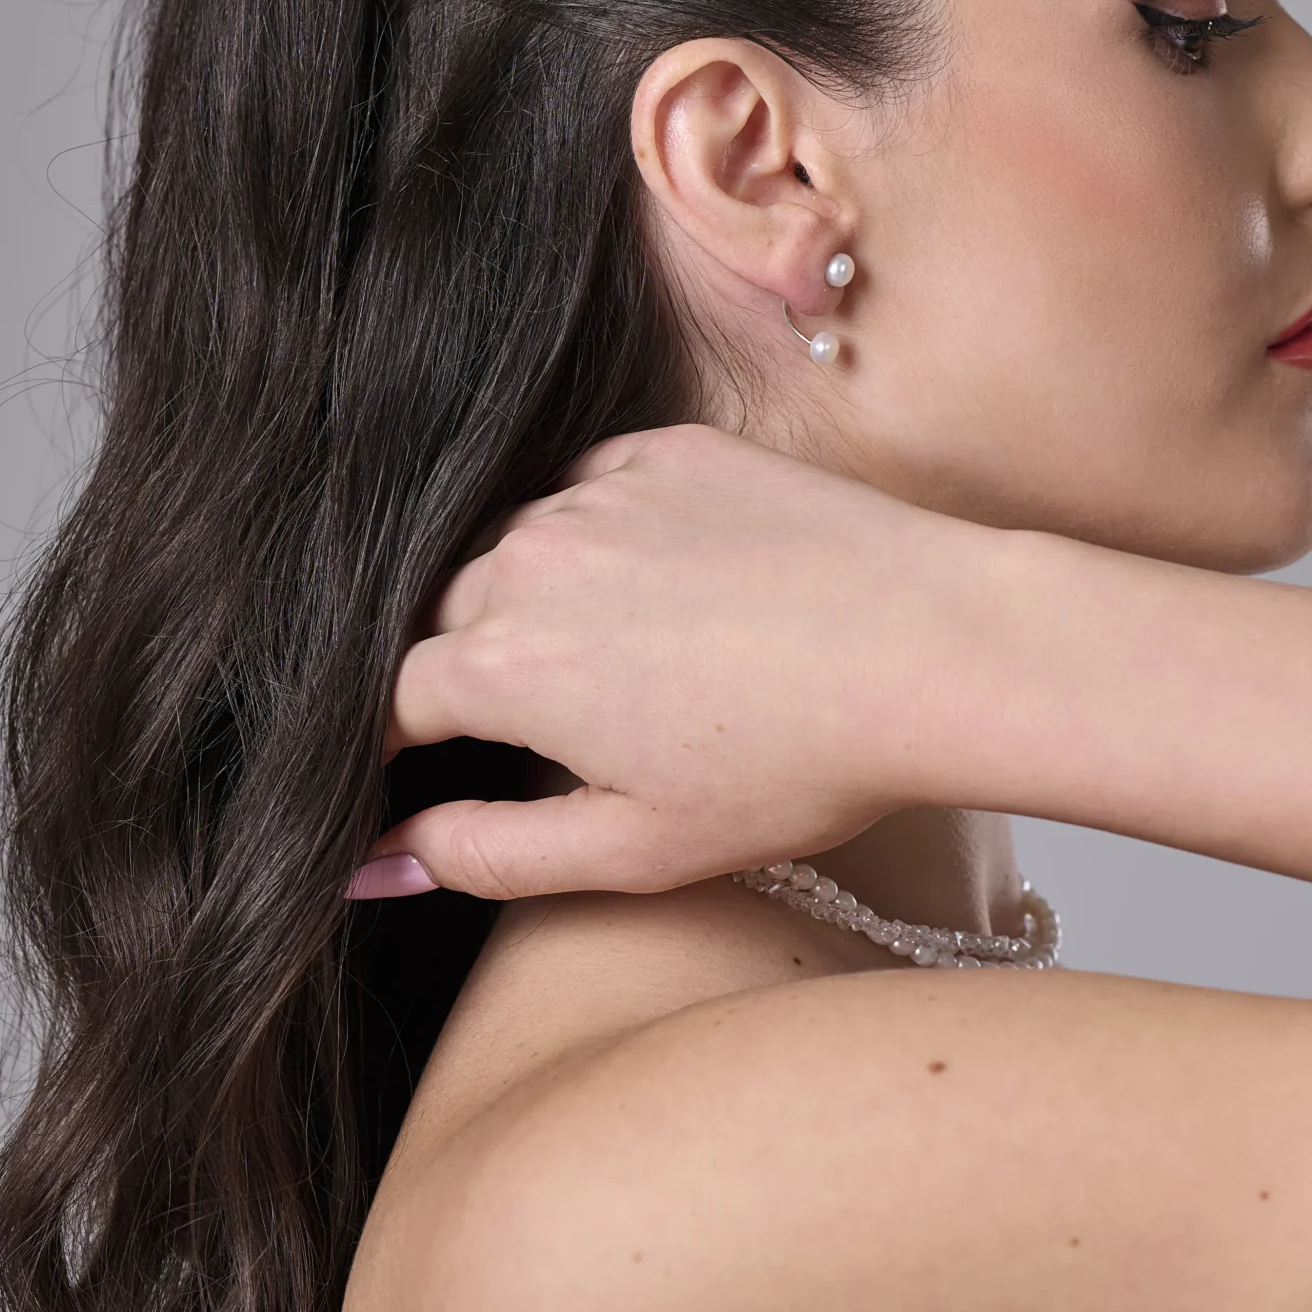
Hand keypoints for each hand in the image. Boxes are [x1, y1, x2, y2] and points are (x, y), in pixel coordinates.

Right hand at [355, 426, 1000, 901]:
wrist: (934, 647)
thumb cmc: (797, 766)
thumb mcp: (634, 848)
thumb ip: (487, 854)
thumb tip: (378, 863)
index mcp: (499, 666)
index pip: (391, 700)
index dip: (399, 743)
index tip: (424, 770)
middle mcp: (526, 559)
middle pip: (445, 618)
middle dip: (467, 673)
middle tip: (542, 727)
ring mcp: (597, 492)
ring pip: (515, 546)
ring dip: (534, 599)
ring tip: (617, 662)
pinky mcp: (667, 449)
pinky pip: (590, 488)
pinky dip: (600, 537)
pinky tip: (663, 590)